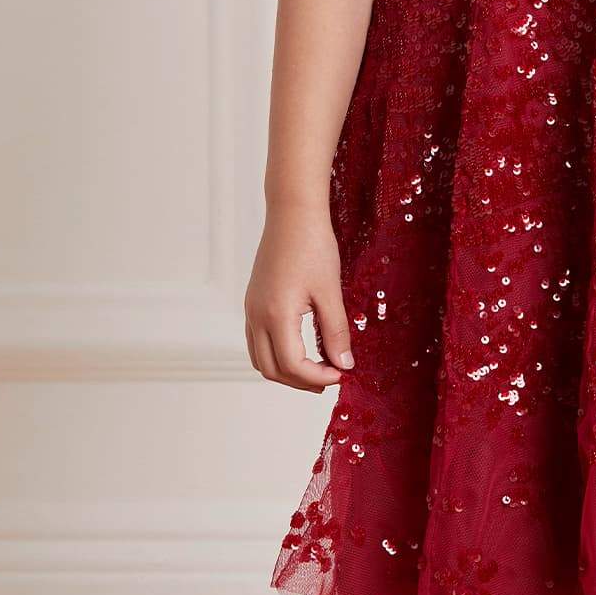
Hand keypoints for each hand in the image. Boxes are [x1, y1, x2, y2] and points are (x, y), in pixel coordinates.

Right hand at [244, 202, 353, 391]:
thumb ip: (336, 331)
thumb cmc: (314, 246)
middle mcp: (256, 316)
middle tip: (330, 379)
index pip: (292, 365)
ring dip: (286, 371)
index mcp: (276, 315)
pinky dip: (276, 354)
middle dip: (301, 381)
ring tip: (316, 369)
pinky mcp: (253, 302)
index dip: (318, 377)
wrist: (292, 213)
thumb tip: (344, 365)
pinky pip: (257, 341)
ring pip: (260, 358)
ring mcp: (251, 309)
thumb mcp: (330, 291)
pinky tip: (300, 348)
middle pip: (271, 369)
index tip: (341, 374)